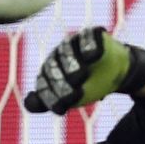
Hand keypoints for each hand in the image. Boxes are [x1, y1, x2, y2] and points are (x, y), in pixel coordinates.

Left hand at [24, 26, 138, 113]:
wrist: (116, 72)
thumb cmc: (91, 85)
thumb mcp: (71, 97)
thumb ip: (48, 101)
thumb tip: (28, 101)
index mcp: (50, 69)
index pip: (45, 82)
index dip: (51, 95)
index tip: (61, 109)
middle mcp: (59, 54)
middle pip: (53, 66)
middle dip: (62, 82)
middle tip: (74, 94)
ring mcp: (75, 42)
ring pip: (67, 51)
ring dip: (72, 64)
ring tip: (80, 76)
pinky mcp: (92, 34)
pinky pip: (88, 38)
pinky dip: (90, 46)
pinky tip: (94, 56)